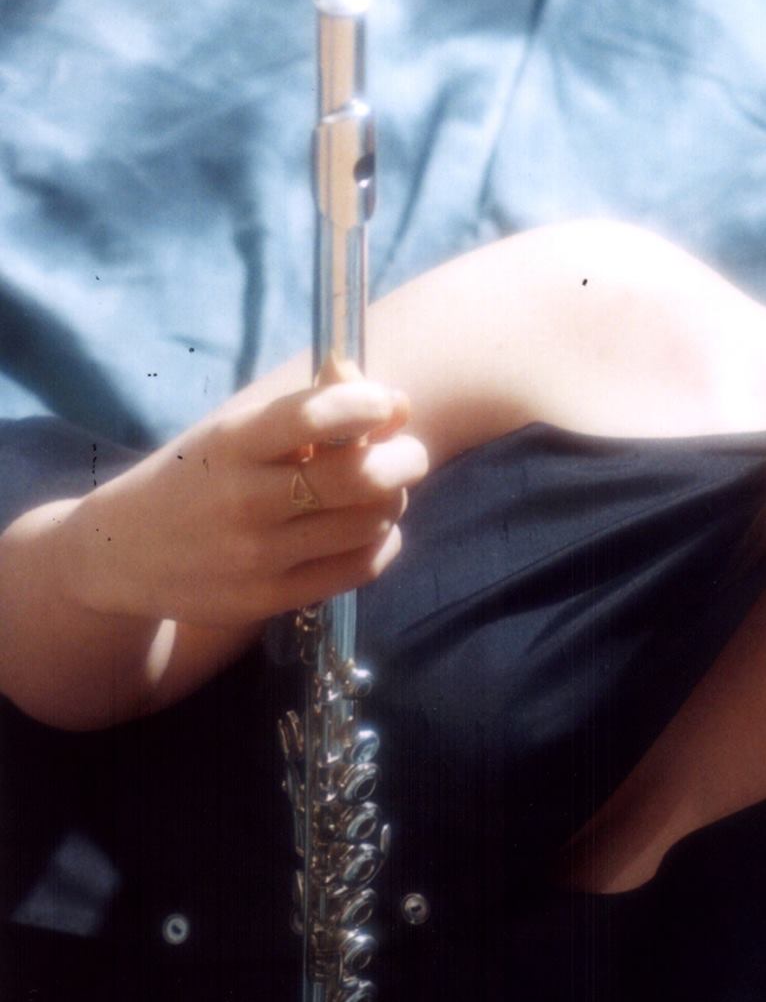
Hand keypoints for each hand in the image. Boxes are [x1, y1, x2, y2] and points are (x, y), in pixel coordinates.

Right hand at [57, 363, 429, 628]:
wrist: (120, 555)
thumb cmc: (192, 479)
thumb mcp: (231, 432)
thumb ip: (308, 409)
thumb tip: (395, 403)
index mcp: (230, 443)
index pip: (314, 414)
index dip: (368, 403)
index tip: (386, 403)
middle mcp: (245, 500)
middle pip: (360, 478)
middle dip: (405, 458)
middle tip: (410, 452)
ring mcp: (259, 556)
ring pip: (369, 524)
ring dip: (393, 500)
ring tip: (383, 491)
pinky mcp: (271, 598)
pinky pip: (359, 568)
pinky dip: (383, 542)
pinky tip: (369, 529)